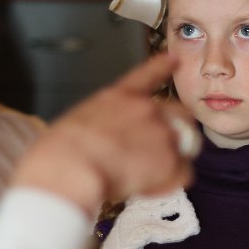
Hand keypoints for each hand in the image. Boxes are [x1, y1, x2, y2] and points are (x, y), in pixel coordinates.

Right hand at [12, 53, 198, 214]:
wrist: (72, 165)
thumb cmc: (62, 151)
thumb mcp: (79, 122)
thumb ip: (103, 124)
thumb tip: (104, 141)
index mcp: (119, 97)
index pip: (147, 75)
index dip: (163, 66)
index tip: (174, 59)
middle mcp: (147, 109)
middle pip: (181, 114)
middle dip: (177, 132)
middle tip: (158, 155)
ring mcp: (162, 133)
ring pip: (186, 147)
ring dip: (173, 162)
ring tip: (147, 176)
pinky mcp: (170, 160)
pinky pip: (183, 174)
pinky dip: (170, 184)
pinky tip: (149, 188)